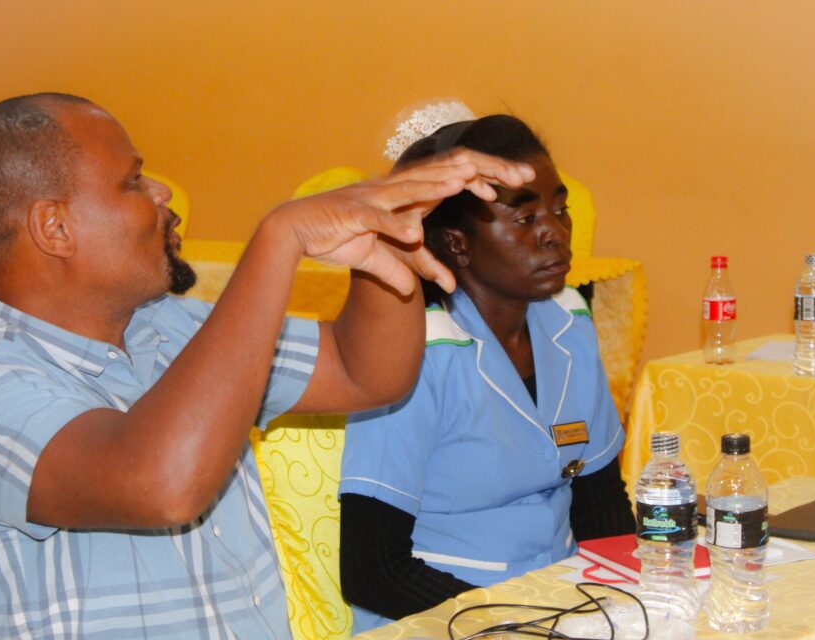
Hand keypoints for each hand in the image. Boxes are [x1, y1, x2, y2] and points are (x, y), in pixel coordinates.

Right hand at [264, 149, 534, 295]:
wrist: (293, 231)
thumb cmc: (335, 238)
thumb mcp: (376, 259)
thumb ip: (399, 272)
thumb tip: (415, 293)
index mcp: (405, 196)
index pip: (452, 179)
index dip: (484, 177)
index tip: (516, 182)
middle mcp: (394, 191)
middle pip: (444, 174)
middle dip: (483, 172)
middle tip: (521, 174)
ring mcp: (374, 199)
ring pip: (413, 189)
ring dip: (439, 185)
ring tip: (468, 181)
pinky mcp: (353, 215)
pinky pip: (379, 221)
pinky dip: (395, 226)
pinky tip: (415, 233)